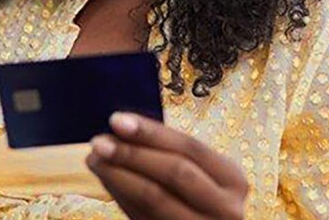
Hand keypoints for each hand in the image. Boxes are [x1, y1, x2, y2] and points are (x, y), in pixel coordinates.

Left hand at [87, 112, 247, 219]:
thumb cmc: (199, 201)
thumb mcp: (200, 175)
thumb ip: (170, 154)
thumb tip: (122, 128)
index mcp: (233, 179)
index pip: (190, 148)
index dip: (152, 132)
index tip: (116, 119)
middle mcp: (226, 208)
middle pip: (175, 172)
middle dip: (132, 154)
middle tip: (98, 142)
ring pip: (154, 199)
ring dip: (118, 176)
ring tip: (95, 159)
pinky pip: (142, 216)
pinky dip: (121, 196)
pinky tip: (107, 181)